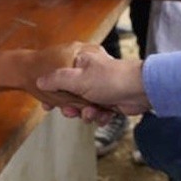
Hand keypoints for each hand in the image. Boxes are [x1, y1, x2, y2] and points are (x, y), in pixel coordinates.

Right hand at [1, 44, 120, 109]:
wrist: (141, 90)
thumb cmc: (110, 79)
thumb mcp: (78, 78)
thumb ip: (57, 79)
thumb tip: (39, 80)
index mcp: (81, 64)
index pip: (60, 78)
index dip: (53, 92)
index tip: (47, 105)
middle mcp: (90, 75)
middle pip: (71, 95)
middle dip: (71, 107)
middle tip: (71, 112)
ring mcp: (101, 89)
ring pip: (84, 107)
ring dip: (87, 114)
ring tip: (93, 112)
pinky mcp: (110, 101)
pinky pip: (98, 113)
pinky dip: (100, 117)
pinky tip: (105, 115)